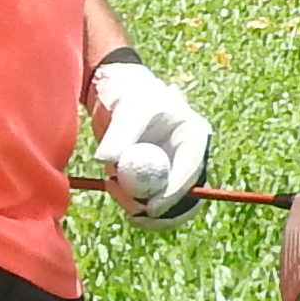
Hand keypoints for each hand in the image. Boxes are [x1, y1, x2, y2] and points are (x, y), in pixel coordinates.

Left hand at [91, 57, 211, 223]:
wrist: (115, 89)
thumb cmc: (127, 91)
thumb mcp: (126, 109)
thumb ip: (118, 134)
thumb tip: (106, 160)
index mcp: (194, 137)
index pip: (191, 172)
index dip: (173, 193)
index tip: (150, 208)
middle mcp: (187, 158)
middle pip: (186, 198)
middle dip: (159, 210)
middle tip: (131, 211)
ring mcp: (170, 170)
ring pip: (165, 206)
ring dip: (138, 206)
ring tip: (111, 183)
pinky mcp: (152, 178)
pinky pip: (145, 202)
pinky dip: (128, 201)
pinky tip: (111, 183)